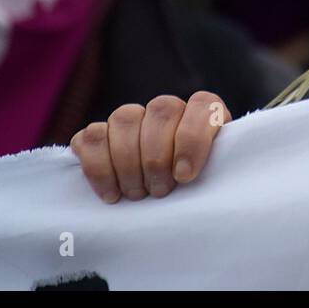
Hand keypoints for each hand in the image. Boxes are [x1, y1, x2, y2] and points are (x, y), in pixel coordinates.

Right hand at [70, 91, 229, 202]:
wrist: (167, 202)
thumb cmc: (197, 190)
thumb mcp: (215, 179)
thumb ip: (218, 167)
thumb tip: (202, 175)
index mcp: (204, 114)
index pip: (203, 105)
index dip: (192, 138)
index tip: (184, 176)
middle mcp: (167, 110)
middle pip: (161, 110)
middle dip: (158, 157)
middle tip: (160, 192)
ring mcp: (132, 118)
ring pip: (124, 118)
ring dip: (128, 162)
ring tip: (137, 195)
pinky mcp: (99, 135)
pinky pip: (90, 136)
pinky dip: (98, 167)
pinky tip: (111, 193)